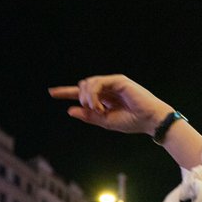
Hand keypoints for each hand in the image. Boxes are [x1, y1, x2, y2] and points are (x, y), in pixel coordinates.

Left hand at [49, 75, 173, 136]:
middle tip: (90, 109)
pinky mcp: (118, 80)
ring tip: (95, 108)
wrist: (150, 120)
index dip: (66, 92)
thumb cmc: (132, 122)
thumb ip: (89, 116)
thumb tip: (70, 110)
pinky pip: (98, 83)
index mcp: (104, 98)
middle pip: (82, 86)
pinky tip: (98, 105)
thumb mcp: (106, 121)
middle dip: (79, 96)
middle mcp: (107, 88)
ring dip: (87, 97)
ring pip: (88, 83)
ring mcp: (113, 82)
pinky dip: (94, 94)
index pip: (82, 93)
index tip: (52, 92)